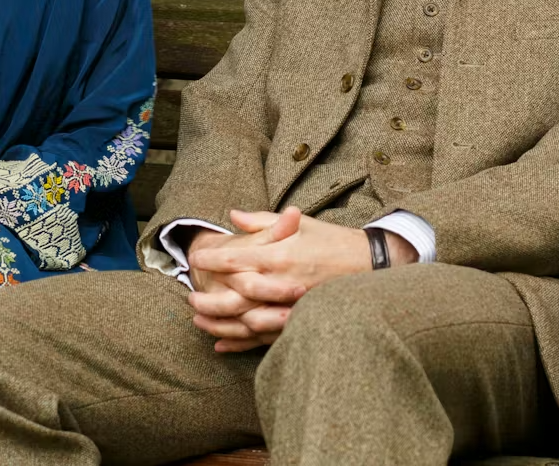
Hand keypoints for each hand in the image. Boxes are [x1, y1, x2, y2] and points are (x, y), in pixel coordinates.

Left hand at [188, 209, 417, 350]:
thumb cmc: (331, 240)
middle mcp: (284, 284)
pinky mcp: (297, 324)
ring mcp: (291, 308)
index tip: (195, 259)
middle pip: (237, 297)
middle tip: (189, 297)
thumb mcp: (300, 223)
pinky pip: (264, 339)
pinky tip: (220, 344)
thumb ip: (263, 221)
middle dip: (210, 299)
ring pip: (247, 322)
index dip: (214, 261)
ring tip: (197, 320)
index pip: (238, 260)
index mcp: (282, 256)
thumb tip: (232, 215)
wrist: (369, 265)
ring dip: (219, 323)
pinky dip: (240, 343)